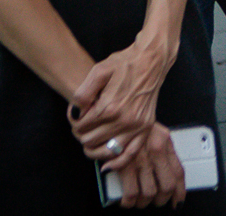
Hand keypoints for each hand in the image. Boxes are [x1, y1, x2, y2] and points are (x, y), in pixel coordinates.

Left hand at [69, 40, 170, 167]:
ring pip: (106, 152)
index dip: (74, 121)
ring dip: (93, 149)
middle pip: (90, 141)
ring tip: (90, 139)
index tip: (76, 114)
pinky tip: (106, 164)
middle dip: (81, 134)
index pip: (81, 126)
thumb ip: (83, 93)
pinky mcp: (146, 128)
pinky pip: (130, 154)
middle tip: (82, 124)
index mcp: (110, 107)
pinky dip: (117, 163)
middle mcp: (124, 120)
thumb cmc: (124, 64)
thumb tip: (76, 112)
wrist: (151, 62)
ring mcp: (137, 126)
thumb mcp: (98, 71)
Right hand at [107, 122, 184, 208]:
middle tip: (157, 201)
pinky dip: (129, 201)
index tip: (178, 199)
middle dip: (162, 199)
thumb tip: (166, 170)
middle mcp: (155, 152)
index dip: (180, 190)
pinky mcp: (123, 165)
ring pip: (149, 192)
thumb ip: (162, 149)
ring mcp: (139, 159)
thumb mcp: (154, 132)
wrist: (115, 115)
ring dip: (145, 201)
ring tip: (141, 201)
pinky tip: (127, 200)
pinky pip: (130, 193)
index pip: (178, 172)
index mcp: (165, 143)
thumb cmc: (133, 125)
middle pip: (166, 186)